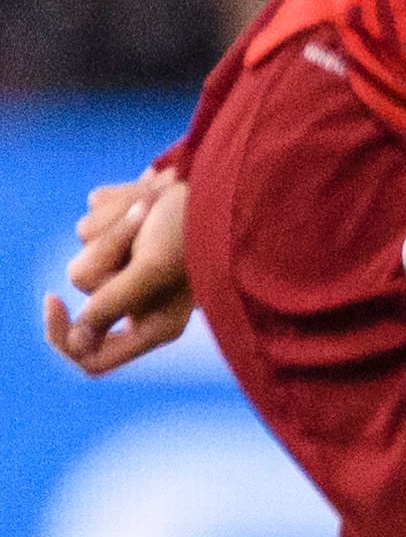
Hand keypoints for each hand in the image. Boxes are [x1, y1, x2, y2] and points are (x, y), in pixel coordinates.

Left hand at [42, 171, 193, 376]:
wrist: (220, 179)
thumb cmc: (198, 228)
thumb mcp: (154, 267)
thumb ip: (112, 304)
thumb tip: (76, 342)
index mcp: (155, 323)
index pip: (93, 357)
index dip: (65, 335)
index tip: (54, 300)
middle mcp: (139, 299)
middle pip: (84, 284)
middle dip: (106, 250)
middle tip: (144, 225)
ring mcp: (129, 265)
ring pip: (84, 249)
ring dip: (113, 223)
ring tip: (150, 209)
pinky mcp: (121, 232)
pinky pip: (91, 220)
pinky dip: (113, 206)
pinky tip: (147, 199)